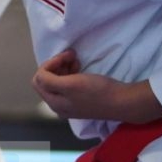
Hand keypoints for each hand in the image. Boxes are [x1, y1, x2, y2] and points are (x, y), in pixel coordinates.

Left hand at [32, 50, 161, 122]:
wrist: (121, 102)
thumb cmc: (96, 91)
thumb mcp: (70, 84)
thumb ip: (49, 81)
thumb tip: (40, 75)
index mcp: (54, 102)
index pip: (39, 79)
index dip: (49, 64)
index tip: (66, 56)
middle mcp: (58, 105)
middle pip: (46, 80)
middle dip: (56, 65)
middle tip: (71, 55)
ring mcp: (69, 103)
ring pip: (57, 80)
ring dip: (63, 67)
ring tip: (76, 60)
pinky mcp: (79, 99)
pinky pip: (67, 84)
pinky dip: (70, 73)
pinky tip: (79, 67)